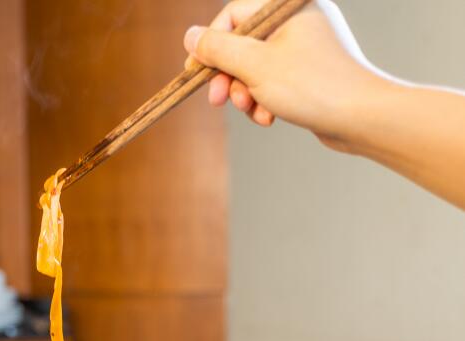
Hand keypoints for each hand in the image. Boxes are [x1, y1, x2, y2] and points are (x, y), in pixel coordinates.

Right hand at [183, 0, 385, 150]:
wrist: (363, 117)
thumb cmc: (312, 86)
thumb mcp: (254, 66)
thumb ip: (218, 49)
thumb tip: (190, 36)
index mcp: (289, 7)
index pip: (234, 15)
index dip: (210, 44)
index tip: (196, 72)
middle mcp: (298, 20)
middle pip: (242, 43)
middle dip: (228, 75)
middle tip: (218, 101)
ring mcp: (306, 46)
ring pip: (255, 66)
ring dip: (245, 92)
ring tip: (252, 111)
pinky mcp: (309, 72)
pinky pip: (273, 80)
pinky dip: (264, 99)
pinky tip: (268, 117)